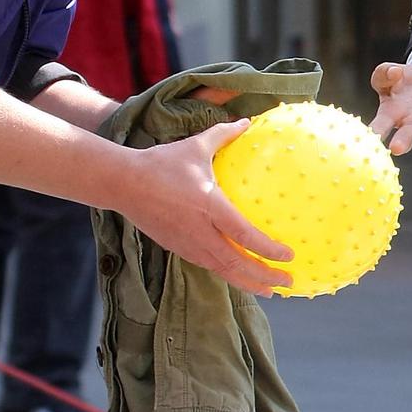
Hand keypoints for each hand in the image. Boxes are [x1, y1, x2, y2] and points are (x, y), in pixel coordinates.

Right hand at [117, 120, 293, 295]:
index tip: (289, 256)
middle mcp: (200, 231)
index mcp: (209, 206)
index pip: (244, 235)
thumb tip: (247, 122)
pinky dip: (229, 274)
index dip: (268, 249)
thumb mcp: (195, 147)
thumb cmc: (160, 163)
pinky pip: (210, 267)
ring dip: (249, 282)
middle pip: (238, 264)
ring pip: (223, 271)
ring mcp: (188, 244)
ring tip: (270, 290)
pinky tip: (242, 277)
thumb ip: (223, 135)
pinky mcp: (179, 249)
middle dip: (265, 277)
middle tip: (288, 283)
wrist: (122, 184)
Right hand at [369, 63, 411, 153]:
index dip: (374, 134)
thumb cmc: (406, 83)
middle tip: (396, 148)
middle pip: (404, 139)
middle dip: (400, 144)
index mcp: (390, 115)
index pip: (379, 127)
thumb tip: (394, 72)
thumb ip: (383, 73)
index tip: (370, 136)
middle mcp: (409, 125)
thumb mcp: (389, 75)